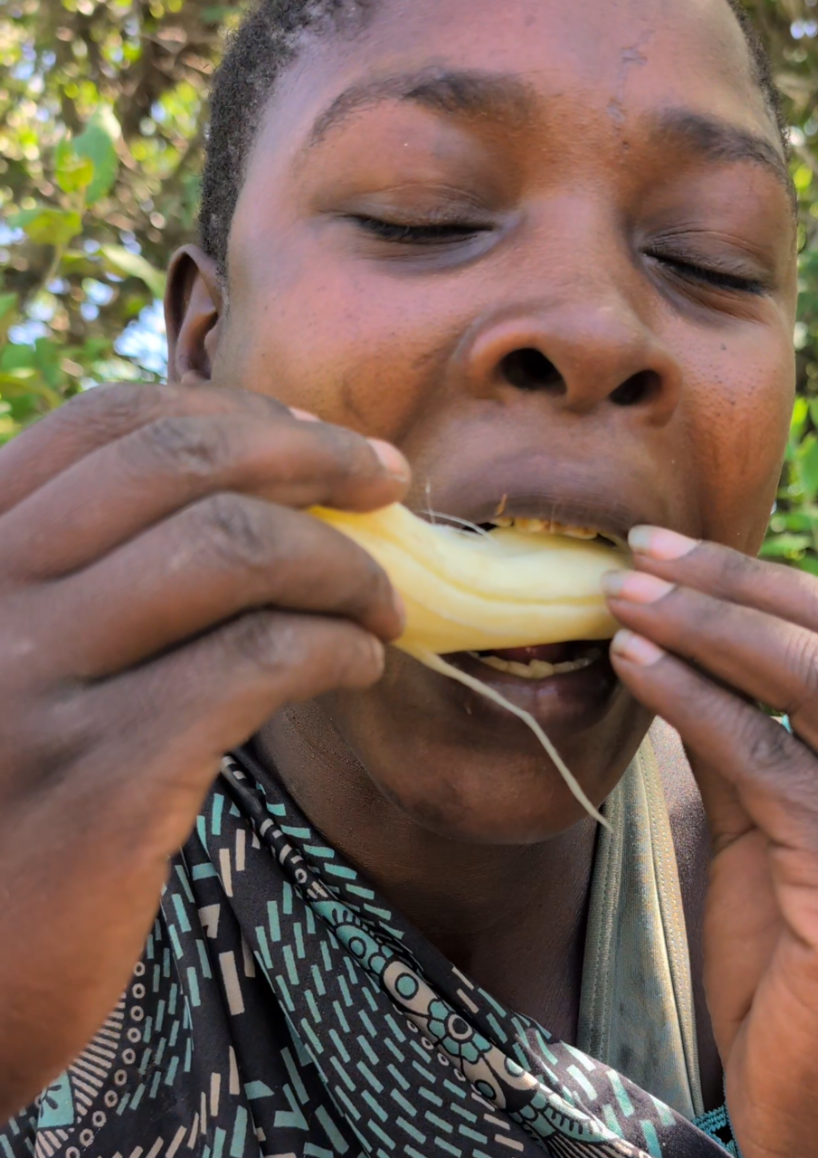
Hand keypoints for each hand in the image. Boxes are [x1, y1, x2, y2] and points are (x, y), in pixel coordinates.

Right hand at [0, 383, 407, 1120]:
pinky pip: (255, 661)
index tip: (324, 445)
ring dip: (339, 562)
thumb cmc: (12, 791)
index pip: (111, 423)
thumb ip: (97, 567)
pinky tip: (359, 663)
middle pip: (182, 465)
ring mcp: (32, 683)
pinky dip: (334, 645)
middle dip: (315, 459)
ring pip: (232, 548)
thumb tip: (272, 482)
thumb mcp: (22, 649)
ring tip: (384, 604)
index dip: (239, 417)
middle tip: (389, 486)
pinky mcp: (97, 778)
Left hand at [603, 533, 817, 1157]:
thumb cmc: (799, 977)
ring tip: (623, 598)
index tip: (677, 550)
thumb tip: (684, 651)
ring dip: (706, 629)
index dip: (768, 582)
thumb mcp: (776, 837)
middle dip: (734, 586)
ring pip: (816, 688)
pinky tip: (635, 667)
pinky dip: (695, 701)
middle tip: (640, 553)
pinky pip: (771, 764)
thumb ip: (752, 749)